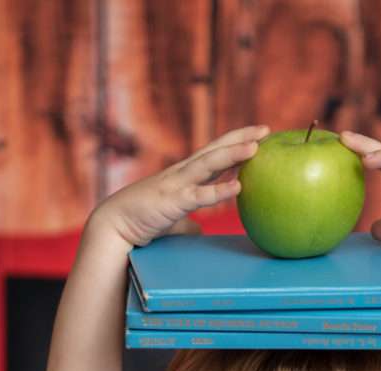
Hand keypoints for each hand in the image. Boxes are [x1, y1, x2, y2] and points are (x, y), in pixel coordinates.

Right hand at [90, 124, 270, 247]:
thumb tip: (199, 232)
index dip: (234, 143)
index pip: (213, 153)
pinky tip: (237, 187)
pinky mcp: (172, 202)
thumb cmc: (140, 220)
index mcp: (183, 175)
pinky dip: (218, 190)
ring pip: (209, 164)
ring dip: (232, 155)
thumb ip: (186, 223)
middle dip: (240, 138)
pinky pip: (199, 196)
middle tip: (265, 129)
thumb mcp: (170, 220)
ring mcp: (176, 185)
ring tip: (255, 148)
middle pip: (215, 150)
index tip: (257, 135)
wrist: (114, 225)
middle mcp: (182, 174)